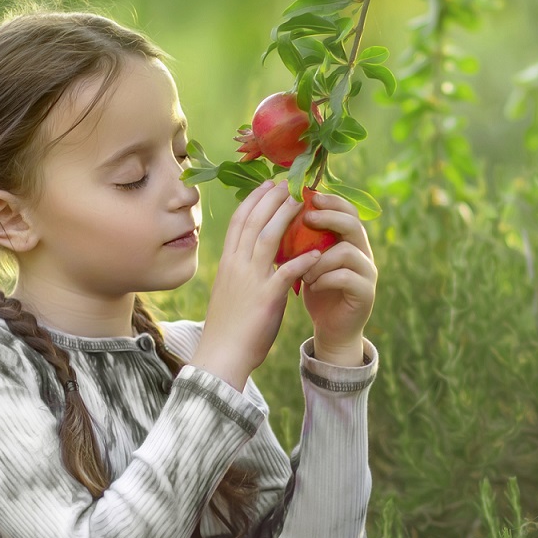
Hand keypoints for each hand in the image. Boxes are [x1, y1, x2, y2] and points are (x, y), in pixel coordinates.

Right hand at [187, 179, 326, 390]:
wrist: (221, 355)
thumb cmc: (228, 326)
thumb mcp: (232, 291)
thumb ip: (242, 271)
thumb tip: (251, 257)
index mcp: (228, 263)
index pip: (239, 222)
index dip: (254, 200)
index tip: (267, 184)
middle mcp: (236, 266)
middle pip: (253, 222)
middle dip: (270, 198)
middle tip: (287, 181)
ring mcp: (250, 281)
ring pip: (266, 239)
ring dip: (284, 217)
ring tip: (301, 201)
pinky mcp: (265, 299)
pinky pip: (285, 274)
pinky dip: (301, 261)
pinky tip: (316, 252)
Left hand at [294, 189, 377, 363]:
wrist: (331, 329)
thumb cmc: (317, 291)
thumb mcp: (308, 261)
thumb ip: (304, 240)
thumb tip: (278, 211)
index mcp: (349, 241)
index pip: (346, 210)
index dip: (330, 201)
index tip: (308, 197)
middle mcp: (363, 252)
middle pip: (352, 224)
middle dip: (329, 218)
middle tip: (307, 218)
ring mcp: (367, 272)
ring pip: (347, 252)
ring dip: (319, 259)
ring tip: (303, 272)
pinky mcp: (365, 292)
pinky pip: (346, 277)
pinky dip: (325, 279)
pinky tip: (311, 286)